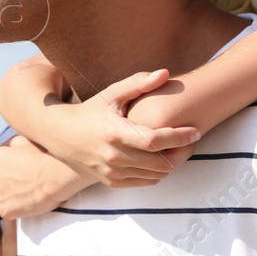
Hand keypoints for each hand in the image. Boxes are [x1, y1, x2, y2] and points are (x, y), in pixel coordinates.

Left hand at [0, 135, 93, 217]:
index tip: (24, 172)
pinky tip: (30, 204)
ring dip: (13, 197)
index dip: (12, 170)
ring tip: (31, 194)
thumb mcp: (26, 139)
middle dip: (9, 184)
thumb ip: (13, 145)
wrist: (59, 174)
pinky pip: (8, 212)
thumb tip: (10, 147)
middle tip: (28, 184)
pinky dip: (18, 210)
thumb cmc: (47, 155)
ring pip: (2, 198)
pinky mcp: (5, 210)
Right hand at [46, 70, 200, 186]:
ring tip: (176, 148)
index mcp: (115, 133)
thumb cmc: (91, 110)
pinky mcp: (111, 181)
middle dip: (180, 152)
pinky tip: (159, 159)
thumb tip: (166, 73)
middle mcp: (113, 156)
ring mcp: (112, 171)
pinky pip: (144, 182)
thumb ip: (139, 83)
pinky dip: (156, 173)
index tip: (195, 131)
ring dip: (170, 163)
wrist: (60, 135)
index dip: (179, 137)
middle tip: (189, 140)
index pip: (155, 140)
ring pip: (155, 175)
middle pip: (160, 162)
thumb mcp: (112, 94)